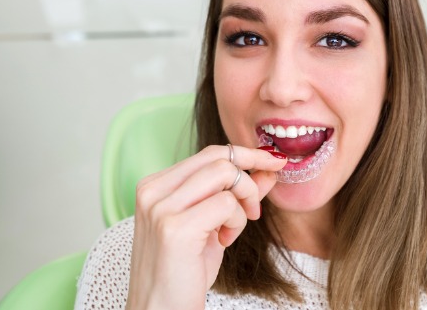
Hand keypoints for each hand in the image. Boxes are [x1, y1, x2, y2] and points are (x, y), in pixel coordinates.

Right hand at [125, 144, 285, 309]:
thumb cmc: (182, 273)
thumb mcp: (211, 225)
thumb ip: (234, 194)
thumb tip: (268, 168)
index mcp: (155, 186)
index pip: (209, 153)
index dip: (246, 155)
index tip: (273, 162)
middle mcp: (153, 191)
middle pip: (219, 157)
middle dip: (250, 177)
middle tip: (254, 209)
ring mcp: (161, 207)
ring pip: (226, 174)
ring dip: (243, 201)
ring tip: (233, 229)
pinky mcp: (175, 227)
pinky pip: (226, 203)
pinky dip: (236, 221)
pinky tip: (224, 241)